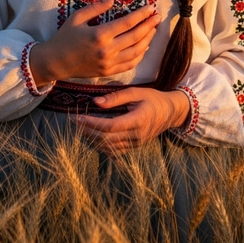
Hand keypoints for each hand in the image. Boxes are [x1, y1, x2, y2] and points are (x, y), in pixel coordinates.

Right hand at [28, 0, 160, 84]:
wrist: (56, 62)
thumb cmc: (65, 37)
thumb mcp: (77, 18)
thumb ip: (96, 7)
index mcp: (99, 34)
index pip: (127, 23)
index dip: (141, 15)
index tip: (151, 8)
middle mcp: (107, 50)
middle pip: (135, 37)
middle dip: (149, 26)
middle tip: (157, 17)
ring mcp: (109, 63)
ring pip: (136, 52)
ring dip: (148, 40)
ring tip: (154, 30)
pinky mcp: (108, 72)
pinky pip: (130, 64)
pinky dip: (140, 55)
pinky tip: (144, 47)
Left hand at [72, 87, 190, 153]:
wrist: (170, 112)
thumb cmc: (153, 98)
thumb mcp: (136, 92)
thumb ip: (116, 97)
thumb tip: (95, 102)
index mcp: (138, 120)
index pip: (110, 126)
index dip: (92, 123)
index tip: (78, 117)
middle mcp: (137, 136)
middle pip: (107, 138)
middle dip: (87, 131)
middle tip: (73, 121)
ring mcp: (135, 143)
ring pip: (109, 147)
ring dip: (92, 139)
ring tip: (79, 128)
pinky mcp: (134, 146)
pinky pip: (114, 150)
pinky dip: (101, 145)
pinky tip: (92, 136)